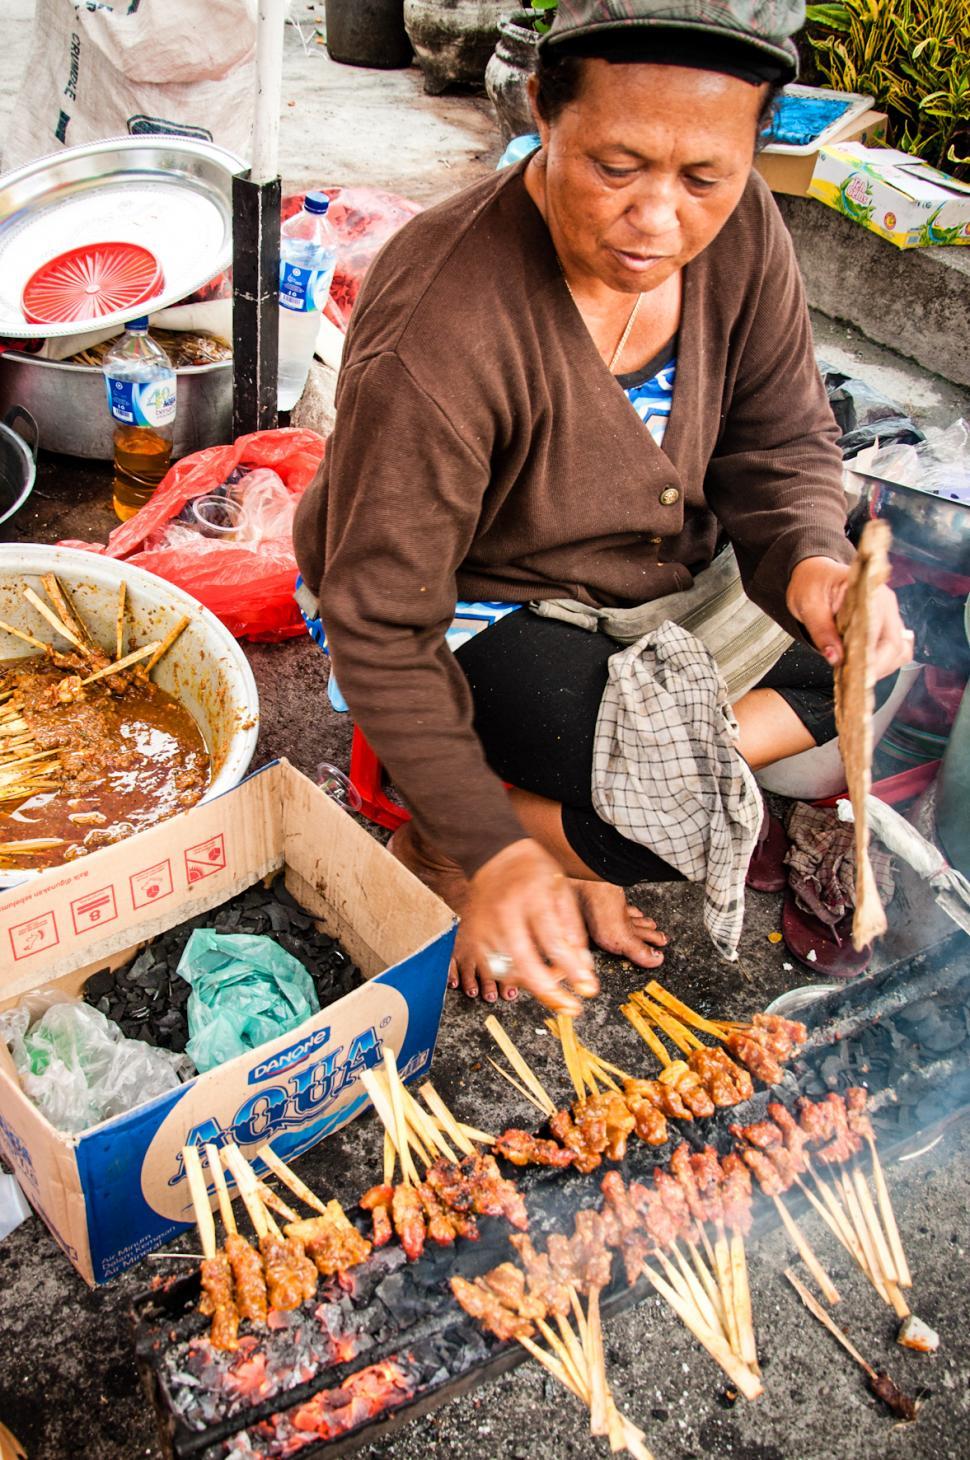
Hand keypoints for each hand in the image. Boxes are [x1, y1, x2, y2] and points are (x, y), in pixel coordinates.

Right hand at [457, 839, 599, 1014]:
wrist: (492, 854)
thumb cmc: (533, 870)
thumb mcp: (562, 890)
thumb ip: (573, 929)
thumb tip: (584, 967)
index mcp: (531, 898)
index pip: (554, 942)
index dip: (572, 970)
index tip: (588, 989)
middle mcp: (504, 915)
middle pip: (526, 964)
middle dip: (550, 993)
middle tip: (571, 1008)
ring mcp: (484, 927)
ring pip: (509, 971)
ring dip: (534, 984)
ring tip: (553, 979)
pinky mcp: (473, 938)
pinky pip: (494, 969)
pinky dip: (514, 977)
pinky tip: (530, 972)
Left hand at [785, 556, 913, 680]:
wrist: (813, 573)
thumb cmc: (812, 583)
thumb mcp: (808, 606)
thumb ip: (822, 632)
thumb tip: (835, 658)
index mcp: (871, 595)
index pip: (884, 635)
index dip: (874, 661)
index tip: (857, 676)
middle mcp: (885, 605)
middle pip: (897, 648)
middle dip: (877, 669)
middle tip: (851, 681)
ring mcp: (887, 616)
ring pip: (899, 652)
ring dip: (880, 668)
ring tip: (853, 675)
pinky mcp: (883, 626)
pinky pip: (890, 650)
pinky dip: (878, 663)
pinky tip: (858, 668)